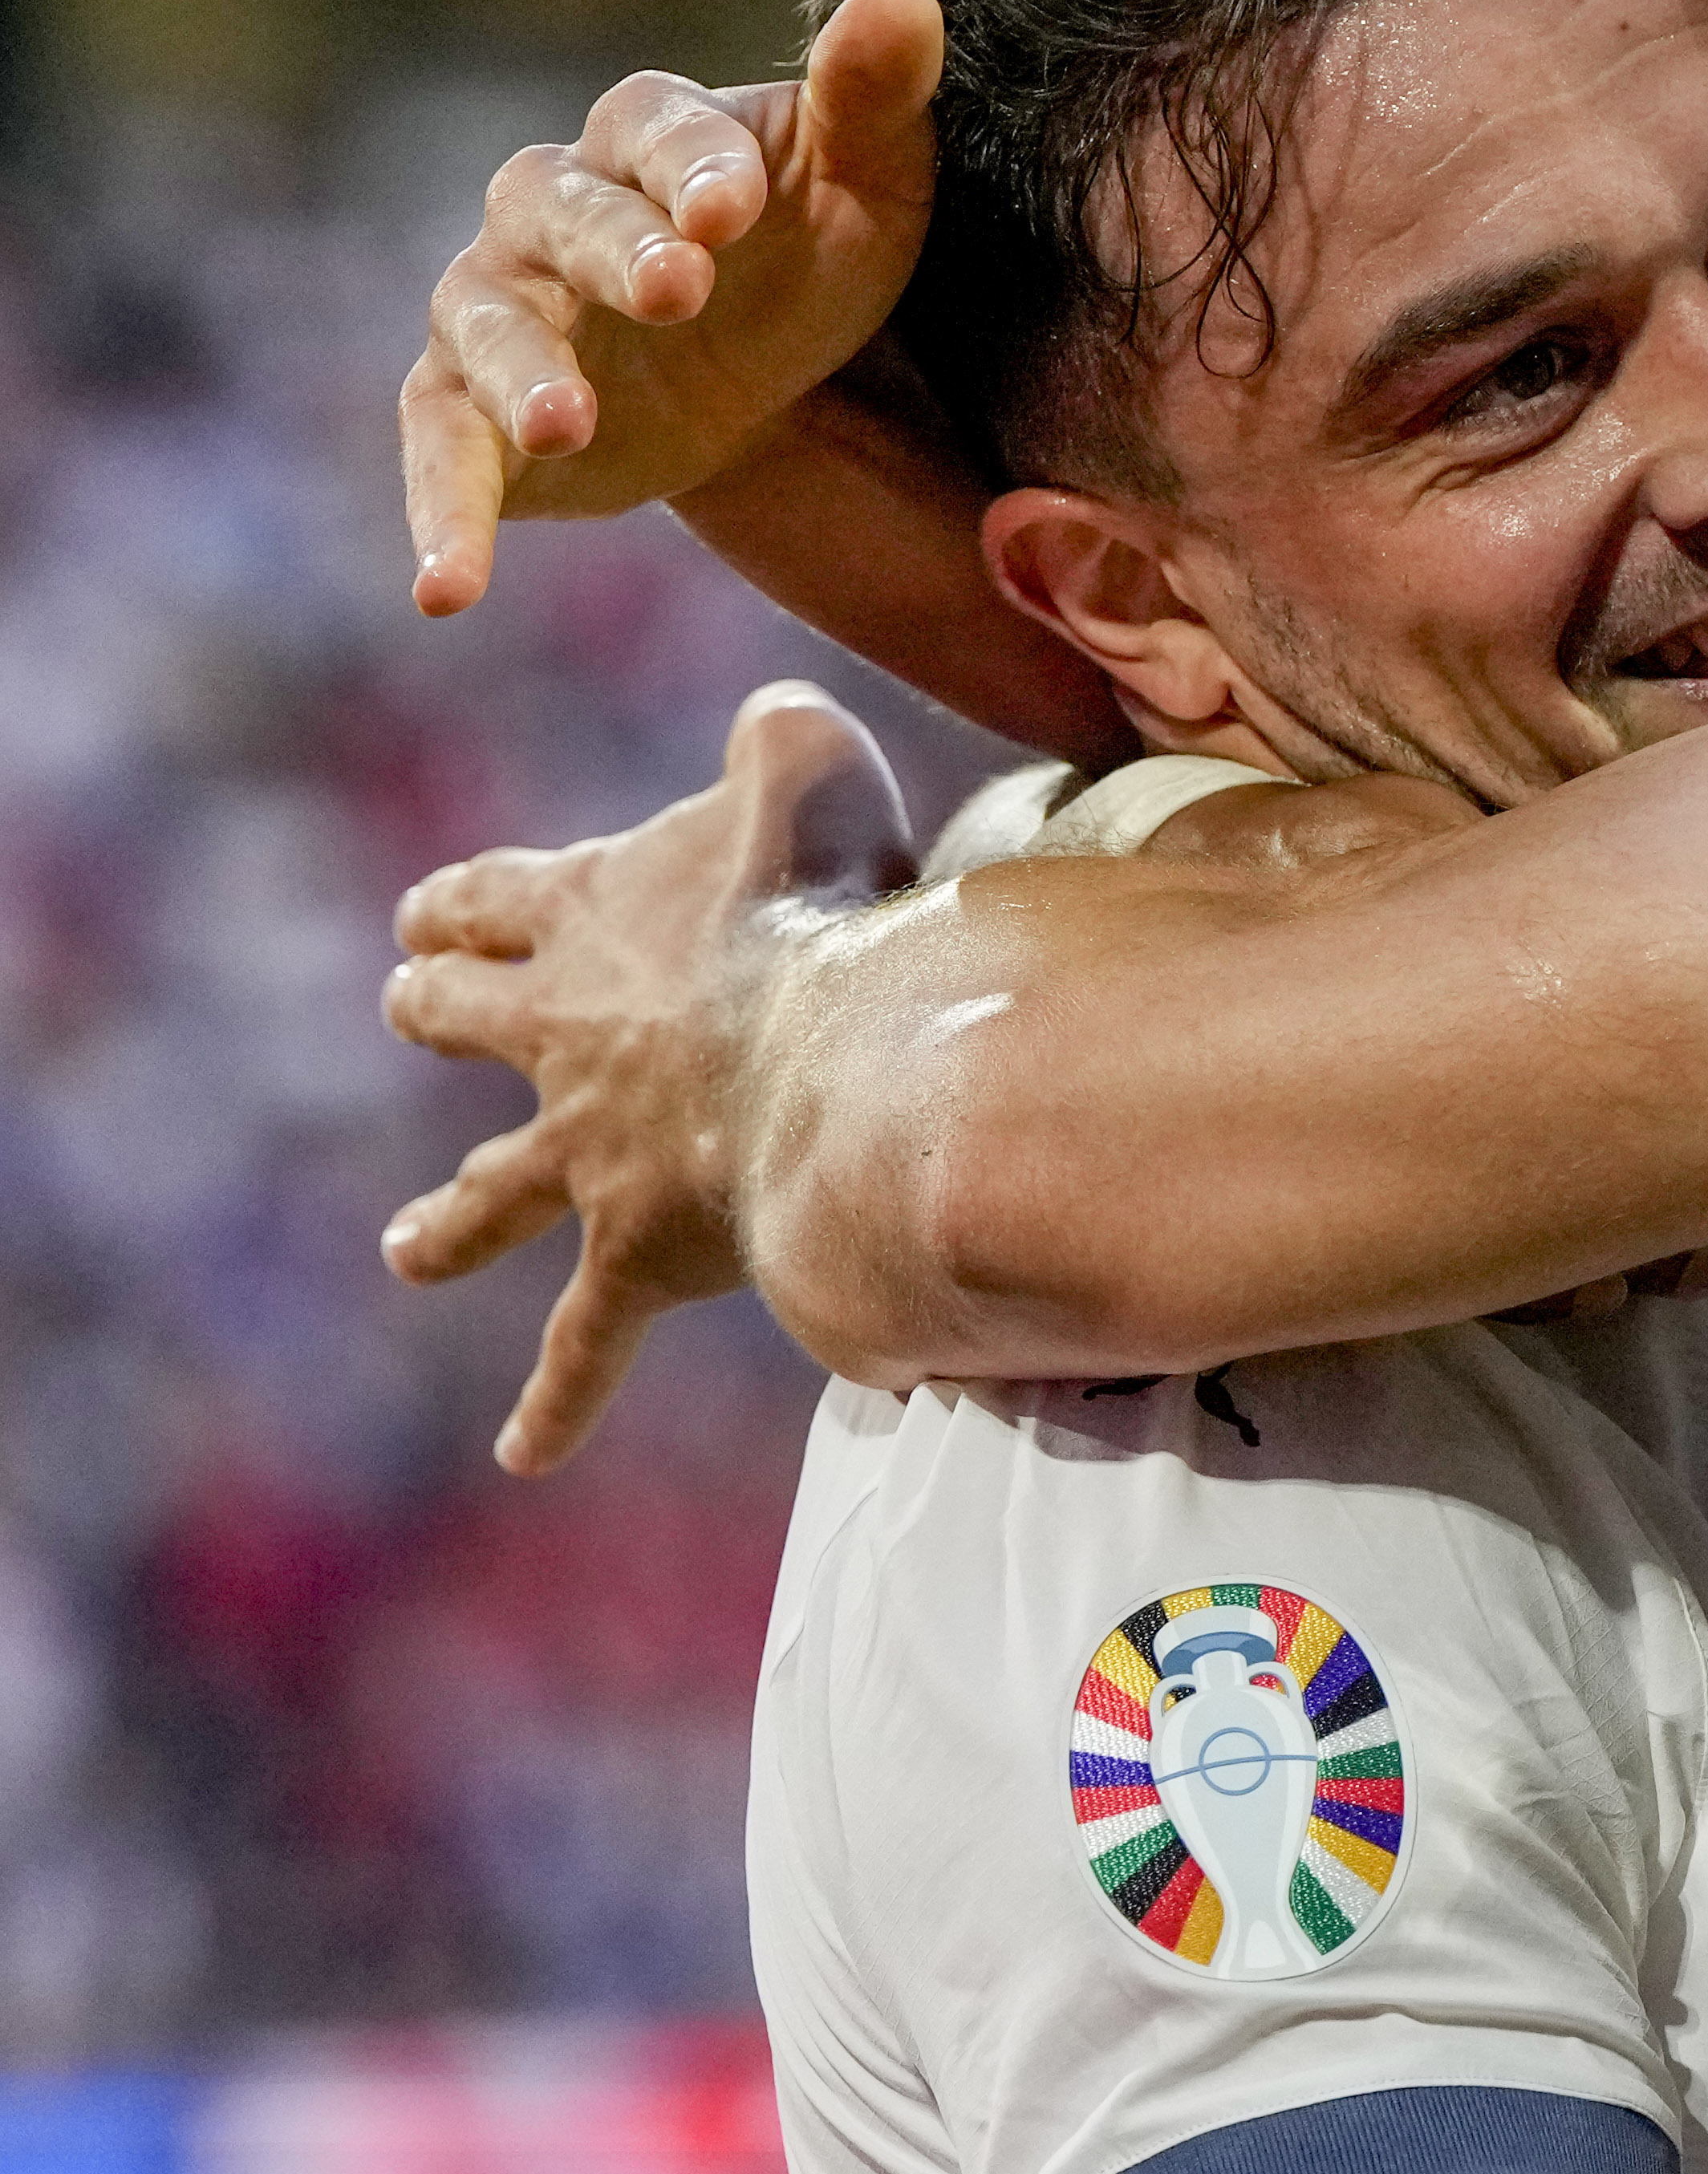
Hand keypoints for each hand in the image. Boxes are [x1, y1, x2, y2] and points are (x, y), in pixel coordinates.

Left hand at [380, 683, 917, 1472]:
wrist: (832, 1058)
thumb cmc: (826, 906)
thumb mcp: (806, 770)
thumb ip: (778, 738)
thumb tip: (772, 720)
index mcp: (584, 920)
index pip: (488, 898)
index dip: (463, 902)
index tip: (438, 910)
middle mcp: (560, 1038)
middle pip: (454, 1019)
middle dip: (434, 1011)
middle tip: (417, 1010)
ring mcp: (588, 1154)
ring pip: (486, 1195)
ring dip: (447, 1222)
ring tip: (409, 1248)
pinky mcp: (635, 1250)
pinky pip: (584, 1342)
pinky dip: (555, 1402)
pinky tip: (522, 1454)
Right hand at [400, 0, 942, 615]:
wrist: (780, 375)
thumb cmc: (819, 248)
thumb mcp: (873, 184)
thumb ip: (874, 98)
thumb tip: (905, 0)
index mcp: (650, 138)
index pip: (651, 127)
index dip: (688, 162)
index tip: (733, 207)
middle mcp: (552, 211)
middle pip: (559, 212)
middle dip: (613, 248)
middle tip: (678, 291)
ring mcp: (503, 311)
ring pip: (482, 324)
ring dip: (518, 371)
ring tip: (566, 422)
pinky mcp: (476, 413)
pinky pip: (440, 453)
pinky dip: (439, 516)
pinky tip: (443, 590)